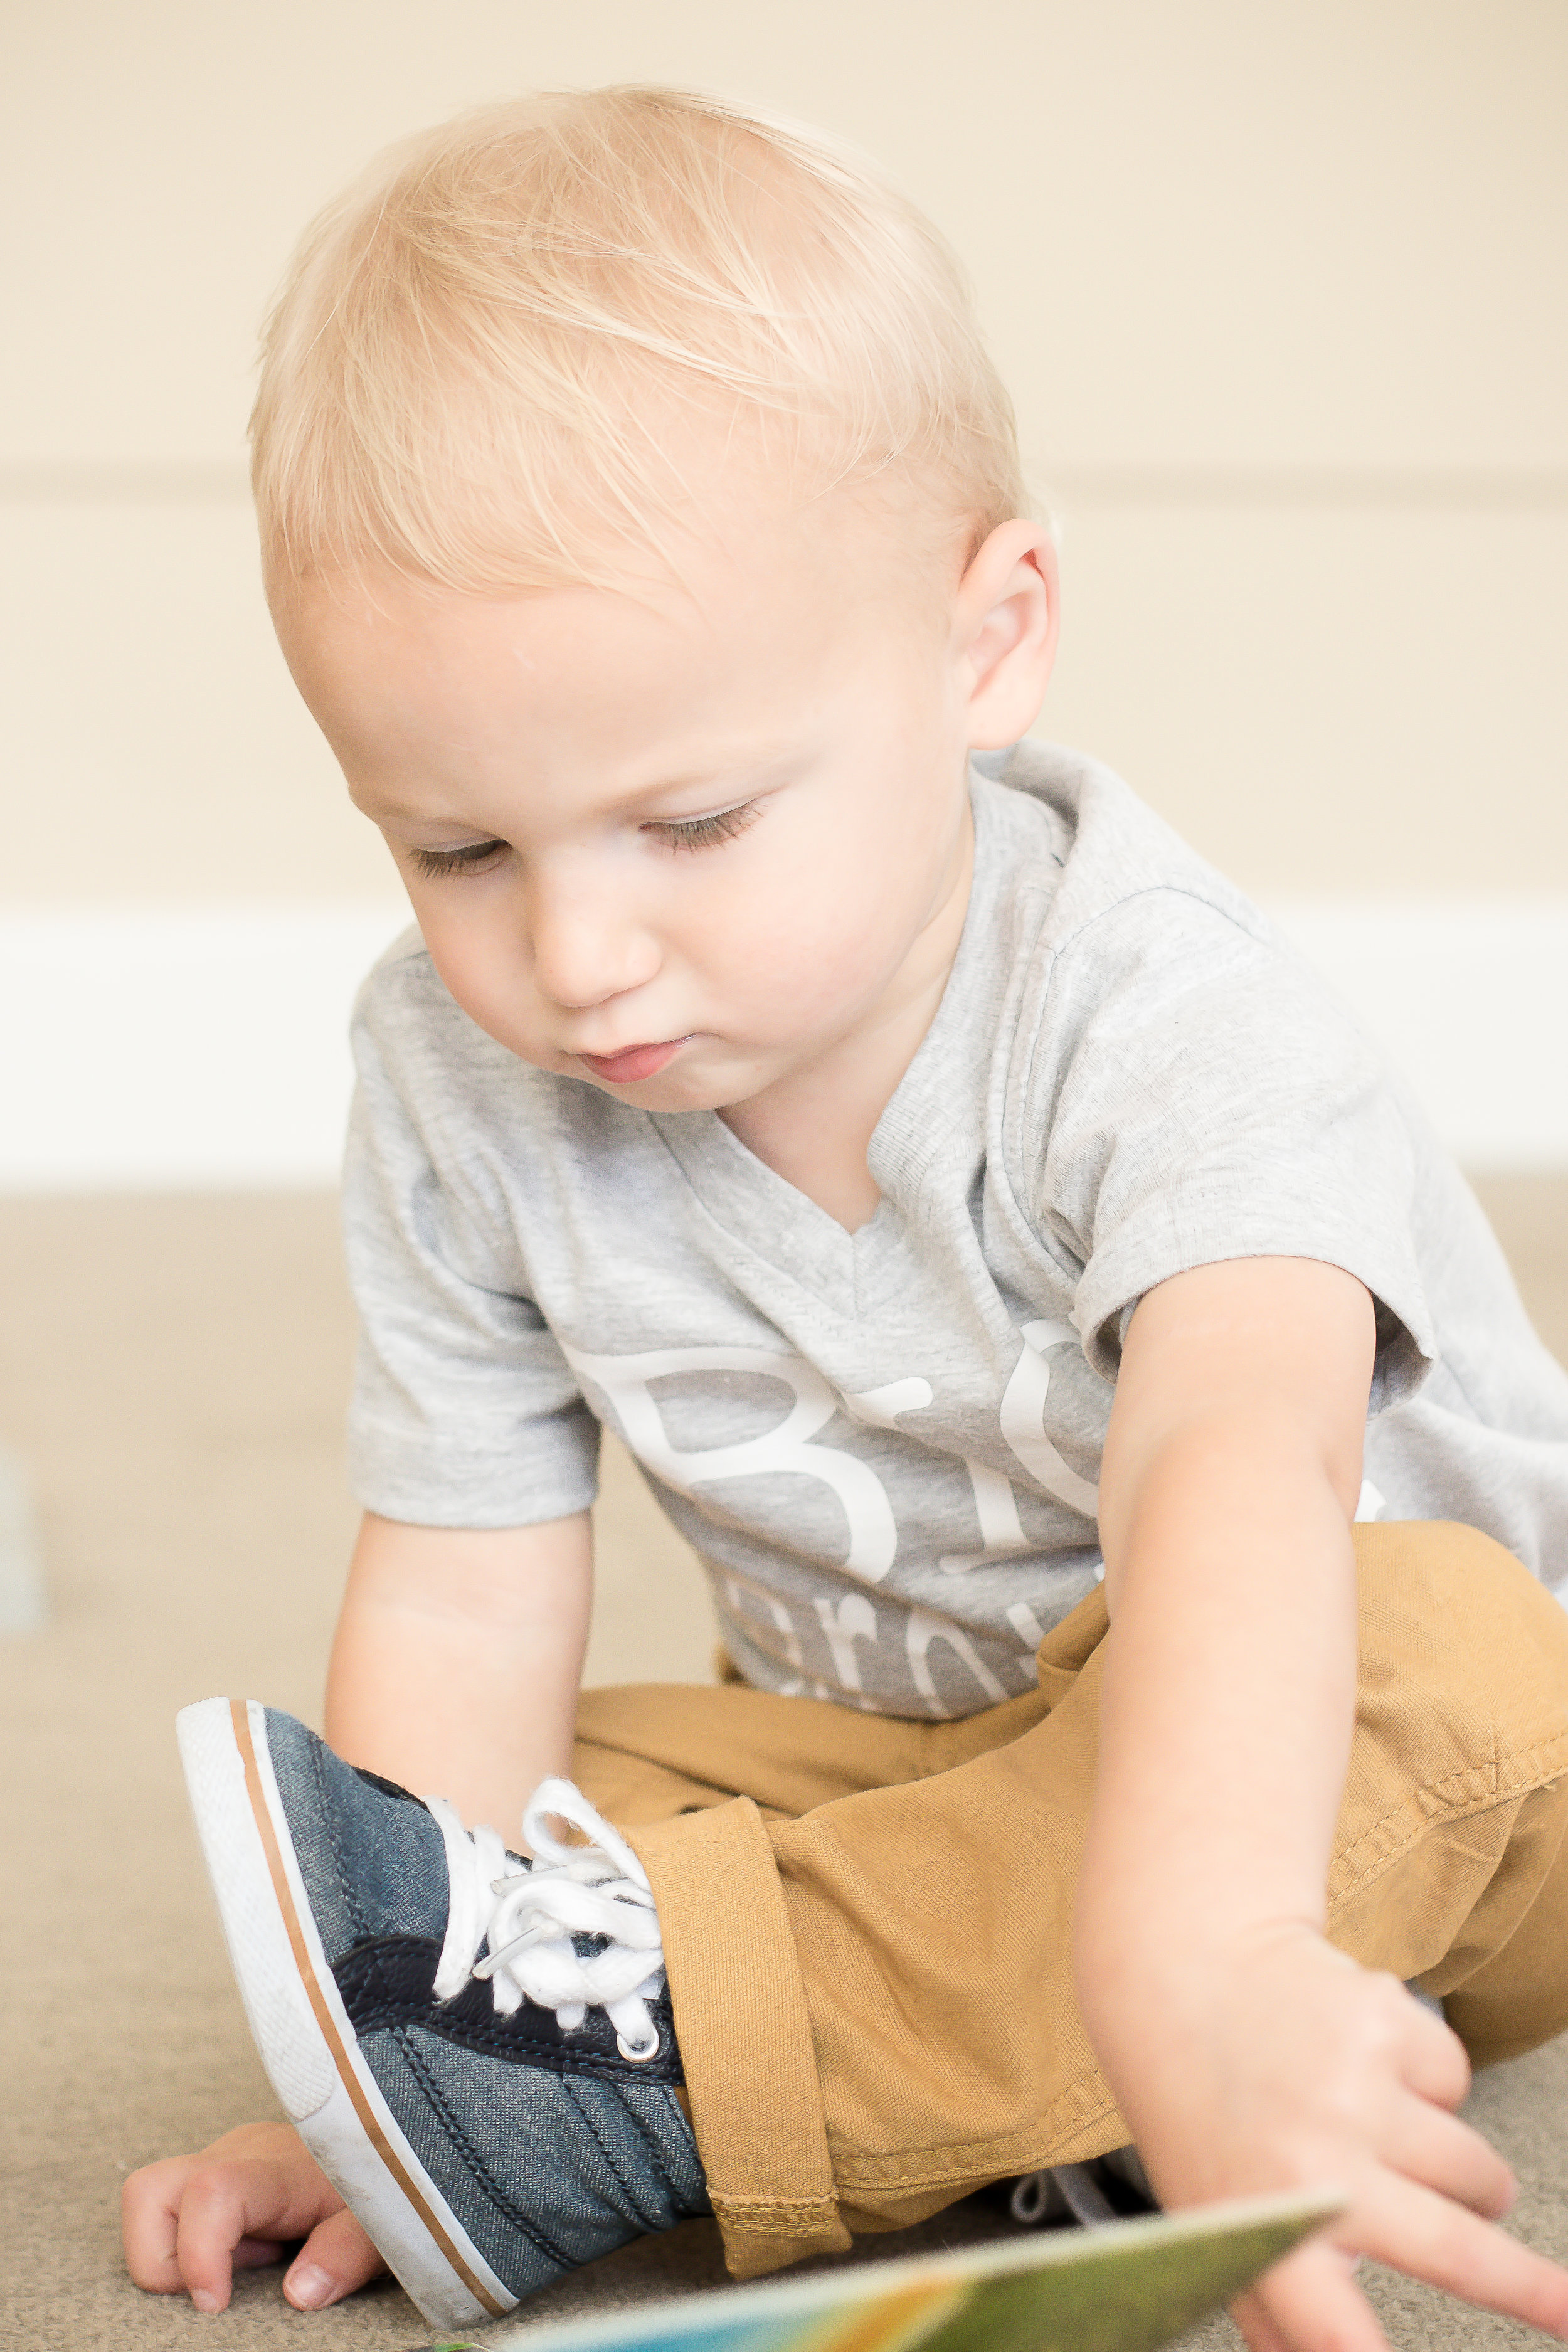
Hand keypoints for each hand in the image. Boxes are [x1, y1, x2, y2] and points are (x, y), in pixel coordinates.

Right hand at [122, 2119, 384, 2311]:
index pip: (211, 2191)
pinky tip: (244, 2250)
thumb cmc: (382, 2179)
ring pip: (148, 2200)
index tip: (216, 2305)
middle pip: (148, 2191)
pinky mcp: (214, 2168)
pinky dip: (189, 2244)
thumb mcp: (383, 2223)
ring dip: (175, 2251)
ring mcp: (220, 2156)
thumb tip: (299, 2293)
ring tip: (244, 2261)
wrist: (384, 2131)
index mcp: (278, 2166)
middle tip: (228, 2280)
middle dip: (162, 2258)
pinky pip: (168, 2209)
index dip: (198, 2255)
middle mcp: (236, 2153)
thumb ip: (345, 2255)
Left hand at [1090, 1924, 1567, 2351]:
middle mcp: (1315, 2161)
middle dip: (1532, 2290)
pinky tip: (1368, 2065)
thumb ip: (1270, 2308)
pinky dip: (1431, 2084)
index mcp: (1263, 2225)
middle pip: (1457, 2254)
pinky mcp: (1385, 2019)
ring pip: (1475, 2169)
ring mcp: (1357, 2087)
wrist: (1185, 1970)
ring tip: (1407, 2153)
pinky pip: (1456, 2082)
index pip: (1334, 2334)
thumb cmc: (1200, 2106)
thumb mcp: (1210, 2216)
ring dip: (1471, 2182)